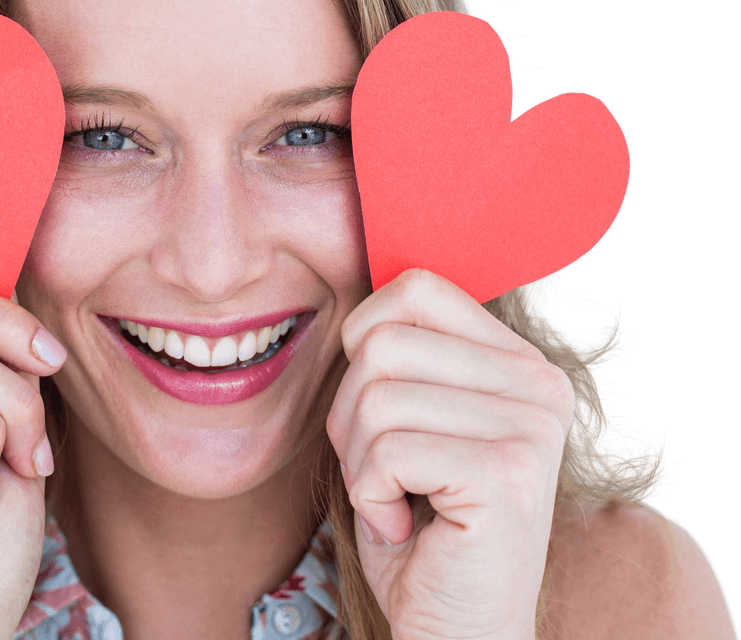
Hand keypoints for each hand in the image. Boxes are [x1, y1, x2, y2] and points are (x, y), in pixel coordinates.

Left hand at [326, 269, 574, 639]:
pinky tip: (406, 525)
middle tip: (383, 470)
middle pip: (383, 342)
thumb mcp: (409, 419)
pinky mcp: (508, 474)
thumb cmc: (419, 522)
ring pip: (376, 395)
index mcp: (518, 361)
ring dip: (359, 460)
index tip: (378, 407)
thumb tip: (356, 306)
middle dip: (351, 414)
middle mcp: (540, 384)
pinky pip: (386, 450)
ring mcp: (532, 427)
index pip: (415, 286)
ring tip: (396, 498)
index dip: (364, 339)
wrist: (455, 626)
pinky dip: (370, 495)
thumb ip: (400, 356)